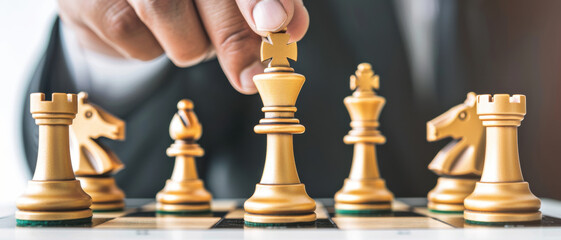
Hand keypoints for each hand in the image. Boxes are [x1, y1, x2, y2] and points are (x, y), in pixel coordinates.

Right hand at [58, 0, 308, 93]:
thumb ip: (264, 5)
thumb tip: (293, 28)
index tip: (276, 22)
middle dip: (236, 40)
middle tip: (251, 75)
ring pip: (172, 25)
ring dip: (192, 46)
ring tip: (187, 30)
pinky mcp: (89, 1)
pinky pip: (138, 43)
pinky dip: (154, 50)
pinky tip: (149, 30)